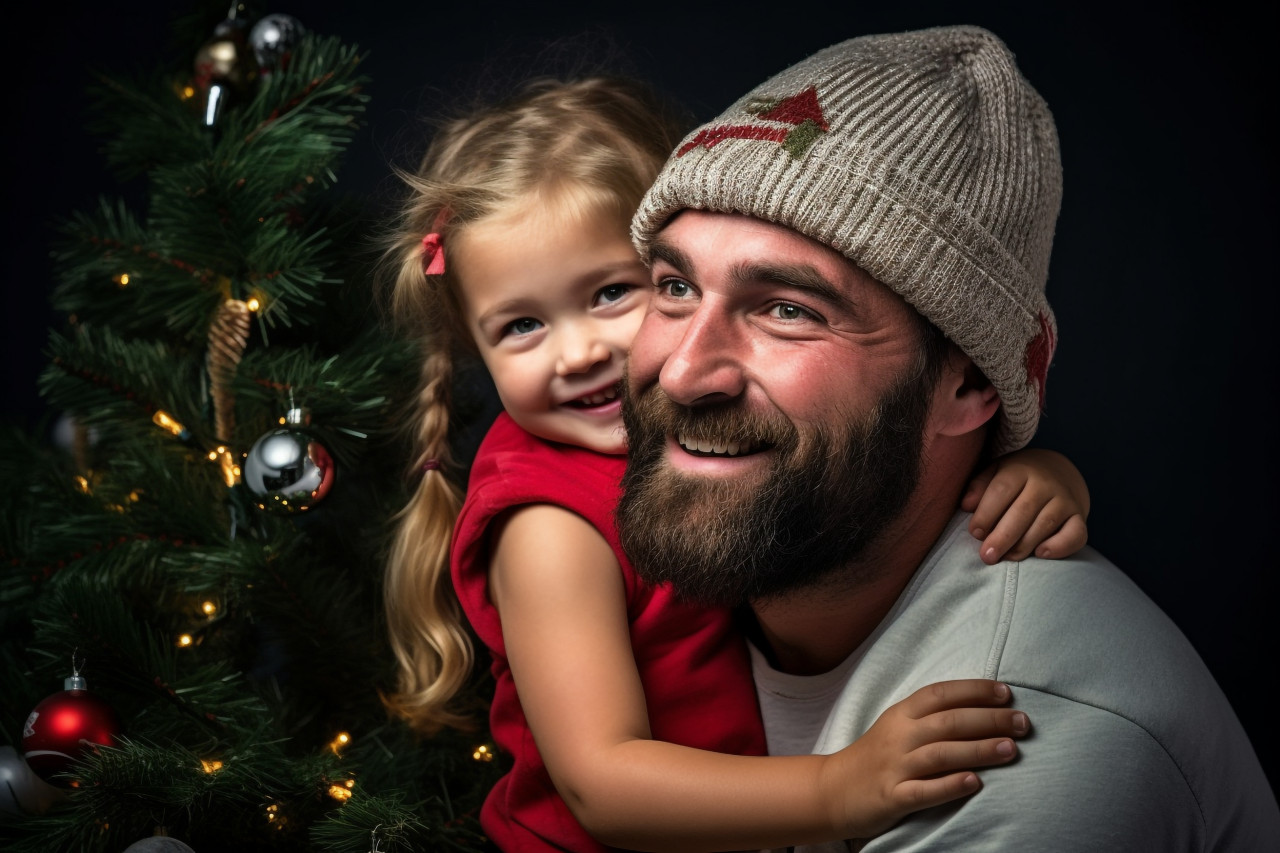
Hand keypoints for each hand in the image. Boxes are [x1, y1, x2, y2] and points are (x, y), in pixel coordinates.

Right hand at [819, 680, 1028, 839]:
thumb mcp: (897, 726)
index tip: (1007, 693)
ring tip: (1011, 749)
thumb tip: (981, 708)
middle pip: (948, 722)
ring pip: (941, 754)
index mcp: (901, 714)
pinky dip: (950, 785)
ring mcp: (895, 767)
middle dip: (989, 720)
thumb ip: (931, 716)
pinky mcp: (892, 796)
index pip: (941, 694)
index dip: (975, 690)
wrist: (833, 790)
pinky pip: (924, 791)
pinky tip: (975, 782)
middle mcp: (899, 736)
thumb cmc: (875, 756)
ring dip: (978, 749)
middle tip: (1023, 723)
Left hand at [961, 448, 1089, 563]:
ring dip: (1023, 545)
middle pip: (1022, 511)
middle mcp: (1045, 483)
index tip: (975, 533)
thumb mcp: (996, 472)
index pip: (1002, 490)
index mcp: (1020, 469)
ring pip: (1045, 525)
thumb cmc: (1018, 478)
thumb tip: (966, 505)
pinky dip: (1059, 546)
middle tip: (987, 556)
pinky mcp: (1079, 517)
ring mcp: (1065, 500)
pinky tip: (1041, 554)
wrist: (1059, 472)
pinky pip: (1075, 534)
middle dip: (1002, 536)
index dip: (986, 513)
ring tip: (1006, 558)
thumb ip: (979, 486)